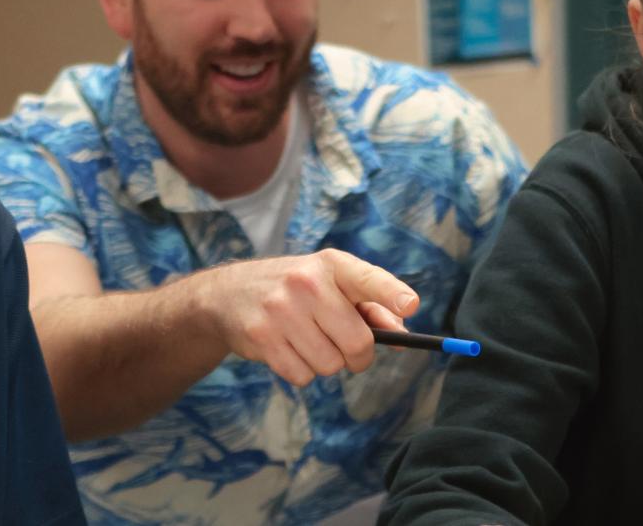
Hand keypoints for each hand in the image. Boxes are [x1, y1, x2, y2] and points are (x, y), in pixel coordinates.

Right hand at [199, 249, 419, 386]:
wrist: (230, 293)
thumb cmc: (296, 290)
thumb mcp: (331, 284)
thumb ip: (371, 307)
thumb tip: (401, 336)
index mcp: (331, 265)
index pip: (367, 278)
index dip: (391, 293)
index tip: (411, 305)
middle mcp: (307, 283)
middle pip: (358, 343)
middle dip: (358, 356)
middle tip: (348, 350)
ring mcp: (282, 310)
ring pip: (331, 365)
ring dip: (326, 363)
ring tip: (308, 341)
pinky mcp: (262, 337)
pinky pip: (304, 377)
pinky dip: (302, 371)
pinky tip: (288, 348)